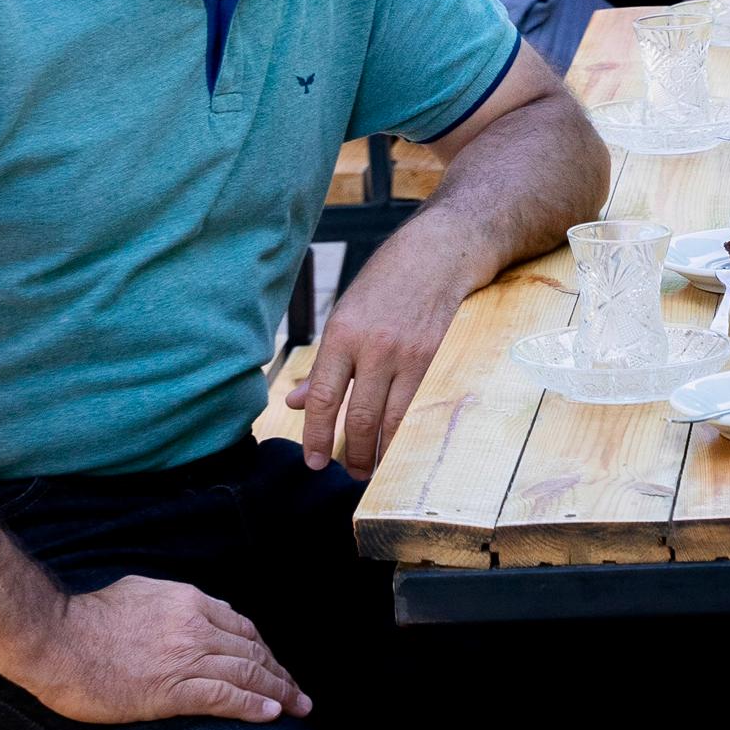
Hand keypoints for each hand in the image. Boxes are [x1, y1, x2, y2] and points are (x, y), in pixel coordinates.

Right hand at [14, 574, 310, 725]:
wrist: (56, 640)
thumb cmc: (86, 619)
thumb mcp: (139, 591)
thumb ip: (171, 602)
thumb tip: (189, 608)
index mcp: (189, 602)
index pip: (242, 627)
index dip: (264, 649)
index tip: (275, 665)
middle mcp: (196, 627)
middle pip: (253, 651)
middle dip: (280, 673)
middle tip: (300, 694)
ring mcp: (187, 658)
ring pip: (248, 674)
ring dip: (279, 692)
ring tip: (298, 707)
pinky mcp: (172, 691)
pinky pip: (225, 698)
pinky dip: (253, 706)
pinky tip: (272, 715)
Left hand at [299, 246, 467, 475]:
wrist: (434, 256)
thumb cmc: (383, 285)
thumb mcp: (343, 316)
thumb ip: (322, 365)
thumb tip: (294, 403)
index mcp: (342, 335)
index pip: (322, 397)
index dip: (315, 434)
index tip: (313, 460)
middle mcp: (374, 347)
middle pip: (358, 415)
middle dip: (351, 452)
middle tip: (347, 473)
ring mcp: (408, 355)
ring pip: (391, 418)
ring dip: (379, 451)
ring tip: (371, 469)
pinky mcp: (435, 359)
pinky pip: (417, 407)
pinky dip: (405, 433)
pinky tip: (398, 447)